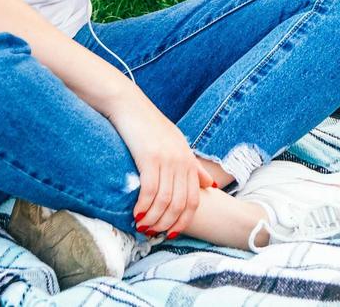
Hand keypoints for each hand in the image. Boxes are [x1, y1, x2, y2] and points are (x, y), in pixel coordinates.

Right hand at [104, 95, 217, 238]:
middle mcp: (181, 161)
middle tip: (153, 233)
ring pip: (165, 201)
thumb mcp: (177, 143)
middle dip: (167, 224)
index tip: (171, 233)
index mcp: (188, 160)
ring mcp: (167, 159)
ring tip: (143, 227)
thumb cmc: (150, 126)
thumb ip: (193, 166)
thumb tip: (209, 184)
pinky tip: (136, 213)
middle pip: (180, 204)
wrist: (129, 105)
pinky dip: (144, 206)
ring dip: (154, 219)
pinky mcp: (150, 157)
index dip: (184, 220)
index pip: (193, 199)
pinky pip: (150, 190)